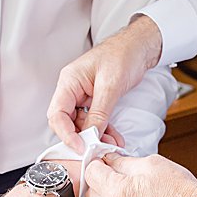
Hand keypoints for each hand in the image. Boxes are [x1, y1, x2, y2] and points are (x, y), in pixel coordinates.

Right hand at [47, 16, 162, 151]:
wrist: (140, 46)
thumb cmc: (124, 54)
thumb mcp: (111, 85)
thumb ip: (100, 112)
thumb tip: (91, 134)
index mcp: (69, 81)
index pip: (57, 114)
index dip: (66, 133)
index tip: (80, 146)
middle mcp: (72, 89)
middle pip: (66, 121)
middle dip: (81, 137)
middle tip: (96, 149)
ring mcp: (83, 94)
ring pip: (82, 123)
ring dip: (95, 136)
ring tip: (110, 145)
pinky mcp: (95, 99)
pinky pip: (94, 119)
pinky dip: (103, 129)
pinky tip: (113, 138)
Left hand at [83, 152, 196, 196]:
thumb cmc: (181, 192)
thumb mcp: (153, 164)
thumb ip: (125, 162)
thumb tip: (111, 160)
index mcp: (117, 192)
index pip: (91, 174)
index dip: (97, 163)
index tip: (104, 161)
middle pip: (91, 195)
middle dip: (99, 183)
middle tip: (115, 174)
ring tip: (131, 191)